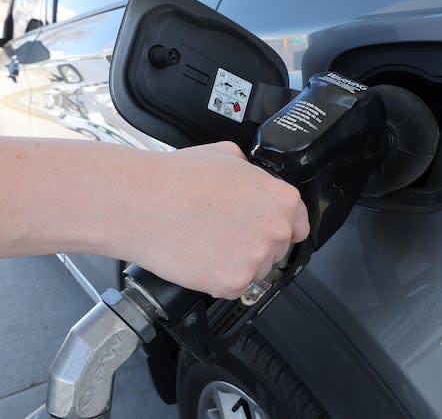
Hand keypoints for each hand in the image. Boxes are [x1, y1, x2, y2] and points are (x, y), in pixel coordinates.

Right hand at [119, 142, 309, 298]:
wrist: (143, 203)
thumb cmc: (178, 178)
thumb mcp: (227, 155)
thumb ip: (251, 173)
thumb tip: (250, 179)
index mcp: (281, 199)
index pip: (298, 223)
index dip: (277, 225)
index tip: (261, 228)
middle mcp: (275, 231)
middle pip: (276, 249)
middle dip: (253, 243)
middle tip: (222, 232)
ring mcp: (256, 260)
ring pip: (254, 270)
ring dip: (235, 262)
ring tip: (205, 241)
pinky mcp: (233, 283)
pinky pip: (232, 287)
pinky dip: (216, 278)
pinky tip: (198, 256)